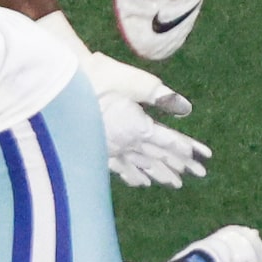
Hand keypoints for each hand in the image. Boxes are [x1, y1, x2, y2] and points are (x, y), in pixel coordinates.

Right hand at [80, 50, 210, 188]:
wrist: (57, 88)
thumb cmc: (95, 79)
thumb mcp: (132, 82)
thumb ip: (159, 95)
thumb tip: (185, 108)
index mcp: (136, 126)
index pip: (168, 141)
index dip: (188, 148)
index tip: (204, 157)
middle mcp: (125, 142)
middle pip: (158, 156)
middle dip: (180, 165)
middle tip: (200, 174)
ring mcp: (110, 148)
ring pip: (140, 165)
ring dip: (160, 173)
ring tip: (175, 183)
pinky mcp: (96, 149)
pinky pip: (119, 167)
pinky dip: (132, 175)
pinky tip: (140, 183)